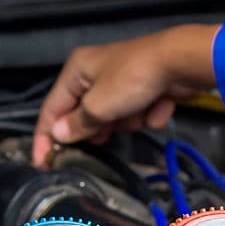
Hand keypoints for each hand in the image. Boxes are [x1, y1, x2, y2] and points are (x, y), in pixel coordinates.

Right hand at [32, 24, 221, 165]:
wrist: (180, 62)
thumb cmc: (134, 76)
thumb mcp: (99, 105)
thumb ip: (78, 124)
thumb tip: (60, 135)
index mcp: (76, 71)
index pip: (51, 109)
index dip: (45, 138)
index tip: (43, 163)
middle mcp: (94, 74)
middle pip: (83, 116)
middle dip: (98, 127)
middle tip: (104, 132)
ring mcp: (119, 83)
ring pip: (112, 120)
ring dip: (126, 121)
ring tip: (138, 109)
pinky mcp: (140, 90)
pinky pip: (135, 115)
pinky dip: (146, 114)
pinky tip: (157, 103)